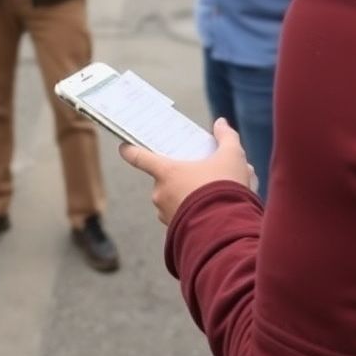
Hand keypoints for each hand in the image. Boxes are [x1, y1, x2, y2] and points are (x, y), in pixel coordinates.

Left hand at [119, 119, 255, 224]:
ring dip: (190, 195)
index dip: (130, 150)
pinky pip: (183, 216)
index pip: (139, 157)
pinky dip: (195, 212)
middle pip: (165, 178)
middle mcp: (160, 193)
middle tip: (205, 173)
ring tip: (217, 194)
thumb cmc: (224, 189)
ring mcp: (166, 214)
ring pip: (176, 198)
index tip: (123, 147)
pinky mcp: (177, 233)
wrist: (230, 231)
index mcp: (166, 172)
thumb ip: (226, 137)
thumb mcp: (231, 157)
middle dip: (183, 175)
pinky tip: (217, 211)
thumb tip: (221, 123)